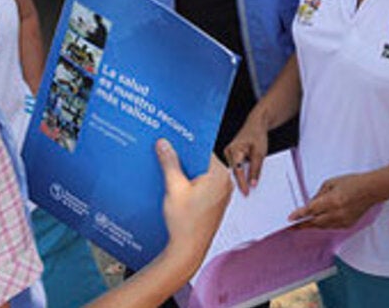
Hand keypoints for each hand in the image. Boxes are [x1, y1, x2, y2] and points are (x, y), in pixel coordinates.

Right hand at [157, 139, 230, 270]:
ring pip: (199, 173)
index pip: (202, 150)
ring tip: (165, 167)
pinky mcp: (214, 202)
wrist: (188, 250)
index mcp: (219, 176)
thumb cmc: (184, 222)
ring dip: (184, 170)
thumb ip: (170, 163)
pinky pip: (201, 185)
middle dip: (183, 157)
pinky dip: (188, 182)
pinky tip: (172, 184)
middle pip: (201, 161)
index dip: (186, 143)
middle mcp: (224, 183)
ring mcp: (221, 194)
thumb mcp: (174, 188)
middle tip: (164, 150)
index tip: (172, 137)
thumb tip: (164, 144)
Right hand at [221, 115, 268, 195]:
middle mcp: (228, 152)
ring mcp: (227, 153)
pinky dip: (240, 174)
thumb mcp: (260, 153)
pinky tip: (245, 181)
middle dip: (240, 183)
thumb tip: (253, 183)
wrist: (256, 125)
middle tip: (246, 196)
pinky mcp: (230, 155)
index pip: (237, 170)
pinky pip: (235, 167)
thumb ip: (256, 169)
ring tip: (246, 190)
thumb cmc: (257, 136)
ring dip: (240, 179)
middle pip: (234, 171)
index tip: (246, 193)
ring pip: (234, 170)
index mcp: (234, 150)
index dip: (242, 183)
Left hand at [289, 172, 381, 228]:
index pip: (312, 210)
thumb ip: (319, 195)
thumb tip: (310, 205)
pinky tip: (319, 221)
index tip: (290, 219)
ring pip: (323, 226)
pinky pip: (331, 227)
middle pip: (315, 222)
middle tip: (292, 227)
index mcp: (333, 200)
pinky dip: (324, 224)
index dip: (300, 215)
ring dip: (313, 225)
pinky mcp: (348, 225)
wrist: (371, 190)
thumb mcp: (331, 183)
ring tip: (303, 224)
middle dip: (303, 224)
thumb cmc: (352, 183)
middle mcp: (338, 213)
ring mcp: (343, 221)